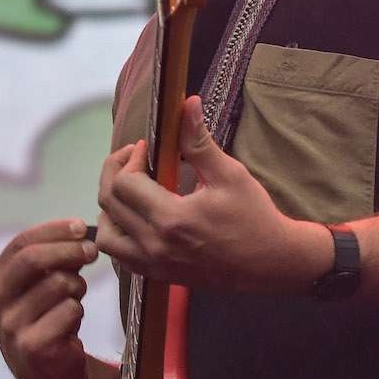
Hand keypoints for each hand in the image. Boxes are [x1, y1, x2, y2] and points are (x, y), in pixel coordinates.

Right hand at [0, 217, 101, 378]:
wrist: (49, 375)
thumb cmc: (46, 319)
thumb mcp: (39, 285)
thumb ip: (51, 258)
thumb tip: (79, 230)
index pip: (21, 243)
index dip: (54, 231)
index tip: (81, 227)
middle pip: (33, 259)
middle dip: (69, 250)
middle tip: (92, 251)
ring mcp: (11, 327)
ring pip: (58, 285)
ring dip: (77, 287)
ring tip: (74, 299)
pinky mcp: (33, 347)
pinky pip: (70, 310)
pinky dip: (77, 312)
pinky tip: (71, 325)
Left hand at [96, 96, 331, 293]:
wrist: (271, 262)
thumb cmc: (254, 216)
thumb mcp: (230, 174)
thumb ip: (199, 141)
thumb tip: (186, 103)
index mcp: (171, 219)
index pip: (125, 184)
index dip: (129, 160)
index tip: (146, 148)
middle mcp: (155, 245)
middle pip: (109, 205)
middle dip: (115, 173)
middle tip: (132, 158)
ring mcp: (154, 264)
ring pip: (107, 236)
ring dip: (111, 208)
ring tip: (130, 189)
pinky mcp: (158, 275)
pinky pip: (120, 257)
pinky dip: (119, 235)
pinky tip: (135, 218)